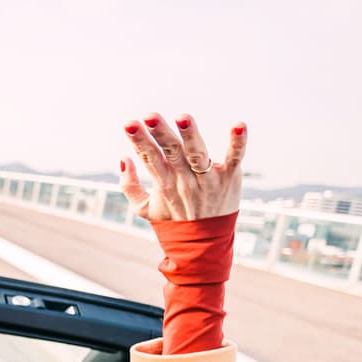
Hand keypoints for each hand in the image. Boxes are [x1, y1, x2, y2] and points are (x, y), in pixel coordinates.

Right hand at [120, 114, 247, 220]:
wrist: (204, 245)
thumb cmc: (173, 220)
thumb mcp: (144, 209)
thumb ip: (129, 185)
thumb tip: (123, 158)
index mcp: (164, 183)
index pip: (150, 157)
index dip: (139, 140)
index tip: (129, 124)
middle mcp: (185, 180)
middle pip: (171, 152)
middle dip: (160, 133)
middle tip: (150, 116)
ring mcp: (208, 179)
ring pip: (198, 154)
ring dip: (190, 135)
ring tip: (182, 117)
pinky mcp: (230, 178)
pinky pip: (235, 158)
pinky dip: (237, 142)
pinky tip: (238, 125)